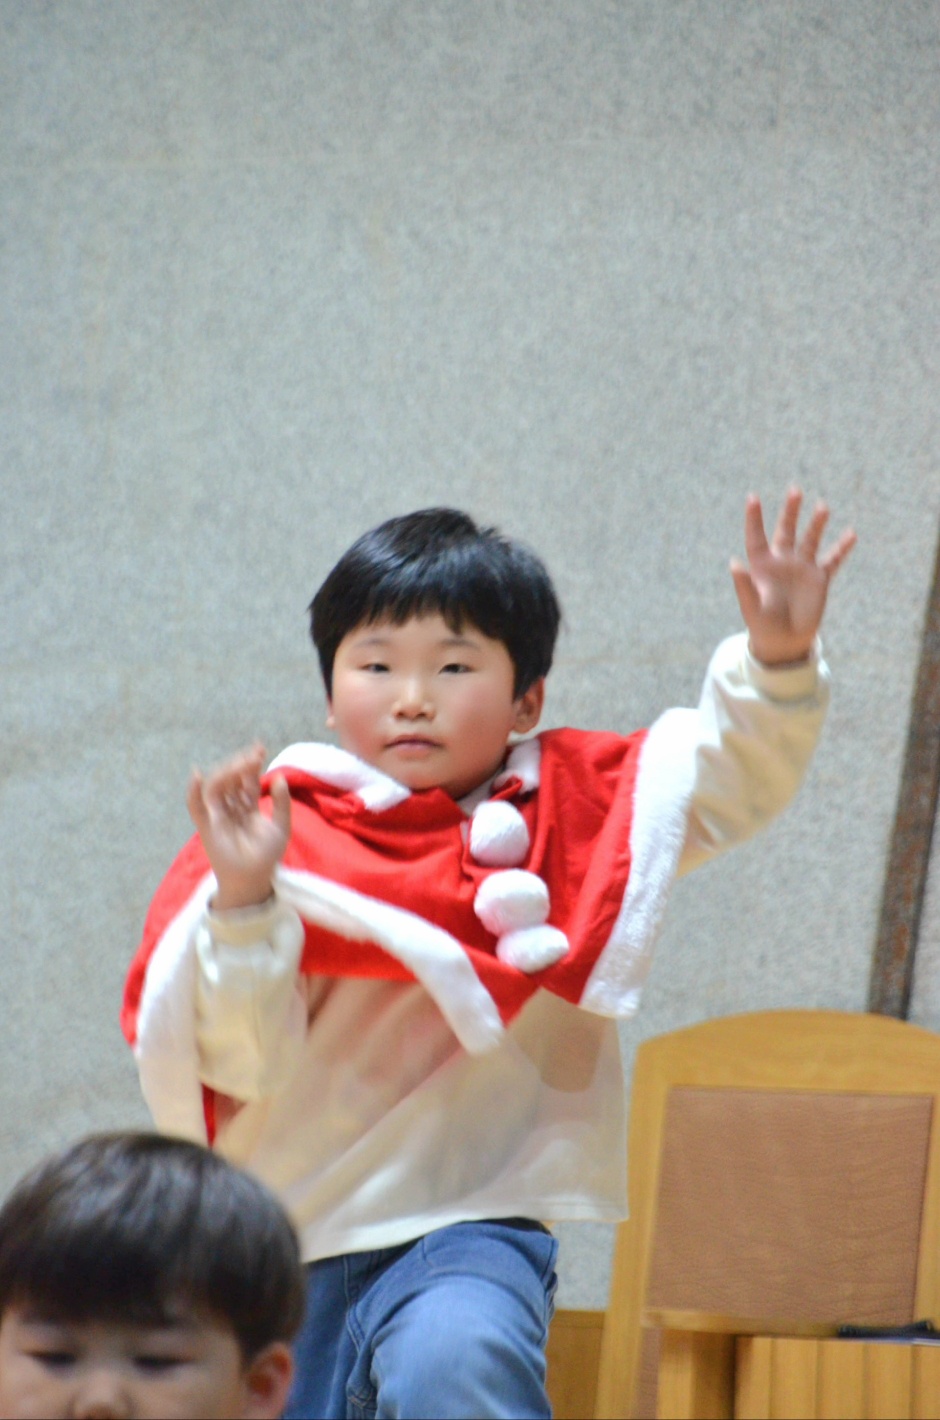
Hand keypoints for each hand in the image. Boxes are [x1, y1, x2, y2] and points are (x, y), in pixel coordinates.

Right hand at [186, 743, 291, 910]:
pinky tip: (197, 775)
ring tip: (240, 762)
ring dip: (226, 772)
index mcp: (247, 805)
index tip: (260, 748)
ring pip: (217, 787)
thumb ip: (282, 803)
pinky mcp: (206, 826)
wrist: (254, 879)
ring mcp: (217, 815)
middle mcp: (231, 807)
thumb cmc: (267, 855)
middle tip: (254, 754)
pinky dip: (193, 792)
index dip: (252, 764)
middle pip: (231, 779)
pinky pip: (196, 807)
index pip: (247, 779)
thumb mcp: (281, 827)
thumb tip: (279, 777)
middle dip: (241, 764)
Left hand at [730, 488, 855, 665]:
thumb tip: (734, 563)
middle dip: (790, 511)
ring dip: (816, 524)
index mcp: (761, 566)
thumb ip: (744, 585)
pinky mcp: (819, 579)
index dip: (754, 518)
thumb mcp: (751, 606)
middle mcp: (782, 562)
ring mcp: (802, 568)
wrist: (783, 641)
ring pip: (810, 540)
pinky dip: (842, 548)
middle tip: (795, 490)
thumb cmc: (762, 625)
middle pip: (786, 530)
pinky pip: (832, 559)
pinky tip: (851, 534)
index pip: (756, 537)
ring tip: (823, 507)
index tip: (753, 497)